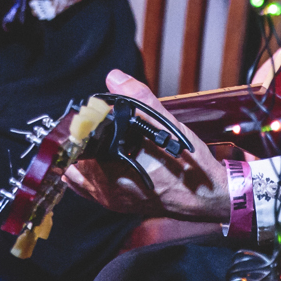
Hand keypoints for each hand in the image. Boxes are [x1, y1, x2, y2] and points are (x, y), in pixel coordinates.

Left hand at [63, 70, 232, 222]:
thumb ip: (139, 99)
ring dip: (83, 152)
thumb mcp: (167, 126)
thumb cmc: (190, 167)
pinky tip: (101, 155)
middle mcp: (106, 191)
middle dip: (83, 137)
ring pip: (77, 172)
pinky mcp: (115, 203)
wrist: (206, 197)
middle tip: (99, 122)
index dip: (83, 124)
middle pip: (74, 157)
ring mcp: (109, 200)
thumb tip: (115, 78)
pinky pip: (87, 185)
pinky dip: (87, 168)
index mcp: (113, 174)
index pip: (79, 144)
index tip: (93, 112)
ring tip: (101, 137)